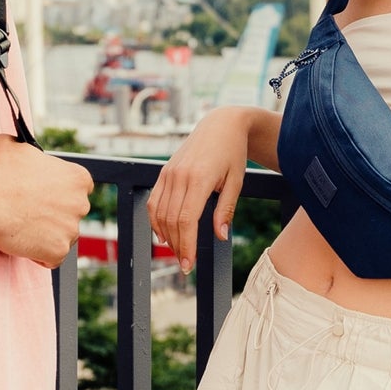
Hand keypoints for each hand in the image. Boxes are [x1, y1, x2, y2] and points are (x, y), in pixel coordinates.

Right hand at [0, 136, 92, 267]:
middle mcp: (80, 203)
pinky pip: (52, 257)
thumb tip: (24, 153)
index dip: (60, 194)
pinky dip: (40, 255)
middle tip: (30, 214)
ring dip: (47, 235)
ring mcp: (71, 229)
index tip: (46, 198)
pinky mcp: (57, 251)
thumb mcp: (15, 146)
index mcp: (77, 178)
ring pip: (63, 236)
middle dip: (55, 215)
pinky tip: (24, 244)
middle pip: (72, 214)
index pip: (78, 190)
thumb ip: (30, 154)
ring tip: (22, 228)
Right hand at [149, 108, 251, 273]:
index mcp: (199, 178)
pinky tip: (164, 234)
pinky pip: (154, 200)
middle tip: (185, 264)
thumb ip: (225, 209)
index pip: (186, 219)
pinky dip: (155, 220)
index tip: (188, 263)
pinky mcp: (164, 172)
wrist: (221, 125)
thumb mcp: (236, 182)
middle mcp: (179, 176)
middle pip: (171, 220)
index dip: (185, 244)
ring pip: (158, 212)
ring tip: (177, 251)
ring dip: (166, 236)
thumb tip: (219, 236)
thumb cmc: (233, 153)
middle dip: (176, 246)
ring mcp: (169, 173)